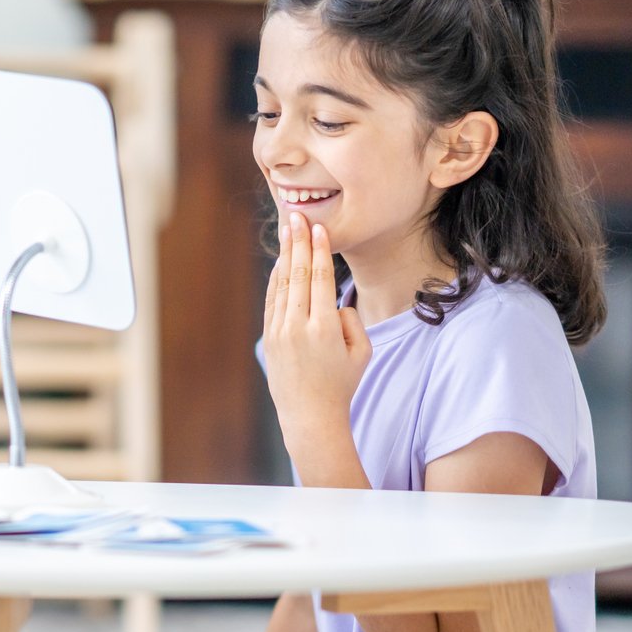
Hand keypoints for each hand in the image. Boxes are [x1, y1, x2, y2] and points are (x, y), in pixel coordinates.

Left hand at [263, 215, 370, 462]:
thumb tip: (334, 302)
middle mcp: (298, 327)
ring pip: (282, 284)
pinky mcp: (269, 338)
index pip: (321, 279)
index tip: (319, 228)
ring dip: (286, 255)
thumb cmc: (342, 384)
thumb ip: (351, 320)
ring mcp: (280, 332)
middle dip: (299, 242)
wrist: (310, 416)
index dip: (320, 250)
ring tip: (288, 230)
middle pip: (299, 274)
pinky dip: (277, 279)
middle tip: (298, 215)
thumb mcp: (362, 353)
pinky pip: (272, 300)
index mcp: (324, 328)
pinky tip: (281, 262)